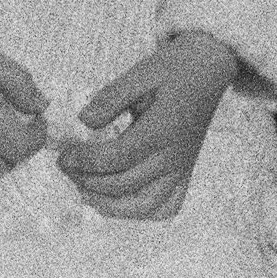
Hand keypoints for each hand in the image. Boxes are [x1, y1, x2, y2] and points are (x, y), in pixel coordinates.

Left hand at [57, 32, 237, 218]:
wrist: (211, 66)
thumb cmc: (174, 67)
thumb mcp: (141, 71)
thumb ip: (111, 97)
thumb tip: (84, 122)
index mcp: (162, 129)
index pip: (115, 158)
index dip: (84, 161)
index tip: (64, 155)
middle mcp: (174, 156)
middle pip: (123, 185)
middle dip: (88, 181)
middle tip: (68, 168)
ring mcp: (182, 169)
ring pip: (142, 207)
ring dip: (108, 204)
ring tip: (85, 189)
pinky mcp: (185, 175)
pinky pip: (164, 209)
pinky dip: (138, 212)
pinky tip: (117, 199)